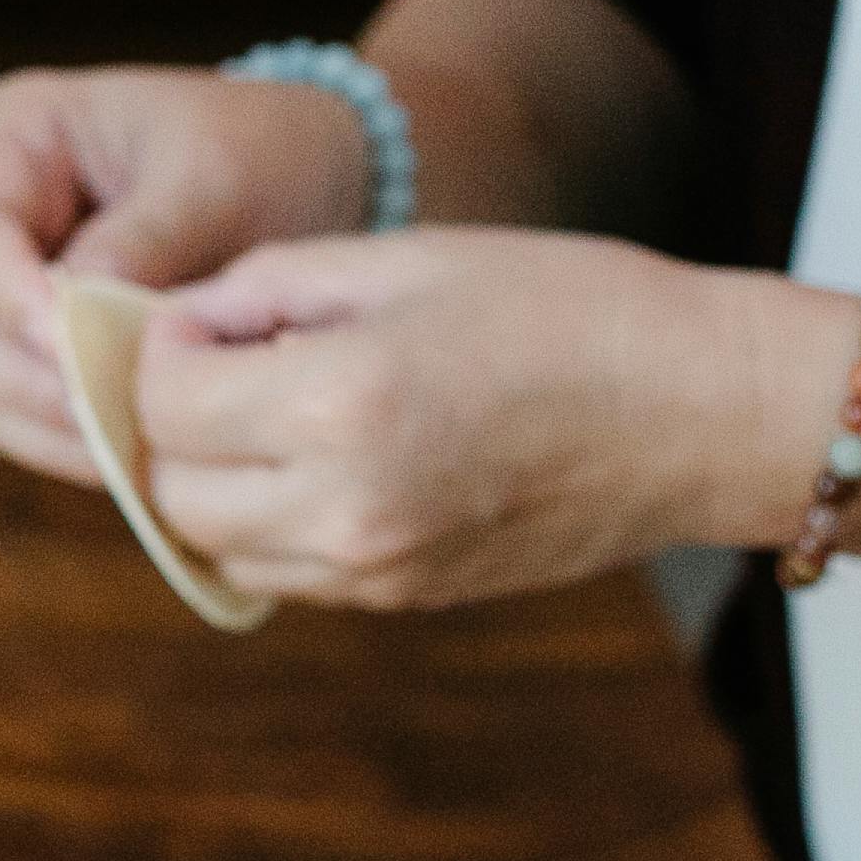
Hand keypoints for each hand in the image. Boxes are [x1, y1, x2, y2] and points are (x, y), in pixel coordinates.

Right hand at [0, 67, 372, 480]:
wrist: (306, 192)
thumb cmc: (258, 156)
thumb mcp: (215, 178)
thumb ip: (144, 242)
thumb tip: (75, 323)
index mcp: (13, 134)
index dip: (4, 293)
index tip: (68, 346)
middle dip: (19, 372)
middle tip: (101, 410)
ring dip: (35, 420)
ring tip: (119, 441)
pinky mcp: (21, 357)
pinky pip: (7, 417)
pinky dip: (54, 442)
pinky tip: (118, 452)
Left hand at [134, 230, 827, 610]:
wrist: (696, 411)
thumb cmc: (565, 308)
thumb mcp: (407, 259)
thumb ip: (268, 289)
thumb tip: (179, 324)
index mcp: (338, 405)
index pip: (164, 404)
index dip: (164, 351)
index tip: (204, 320)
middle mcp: (341, 507)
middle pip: (172, 493)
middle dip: (174, 428)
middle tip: (222, 368)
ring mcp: (371, 569)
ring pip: (214, 551)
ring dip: (213, 486)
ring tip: (267, 417)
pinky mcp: (400, 600)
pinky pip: (281, 577)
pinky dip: (267, 527)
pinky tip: (319, 463)